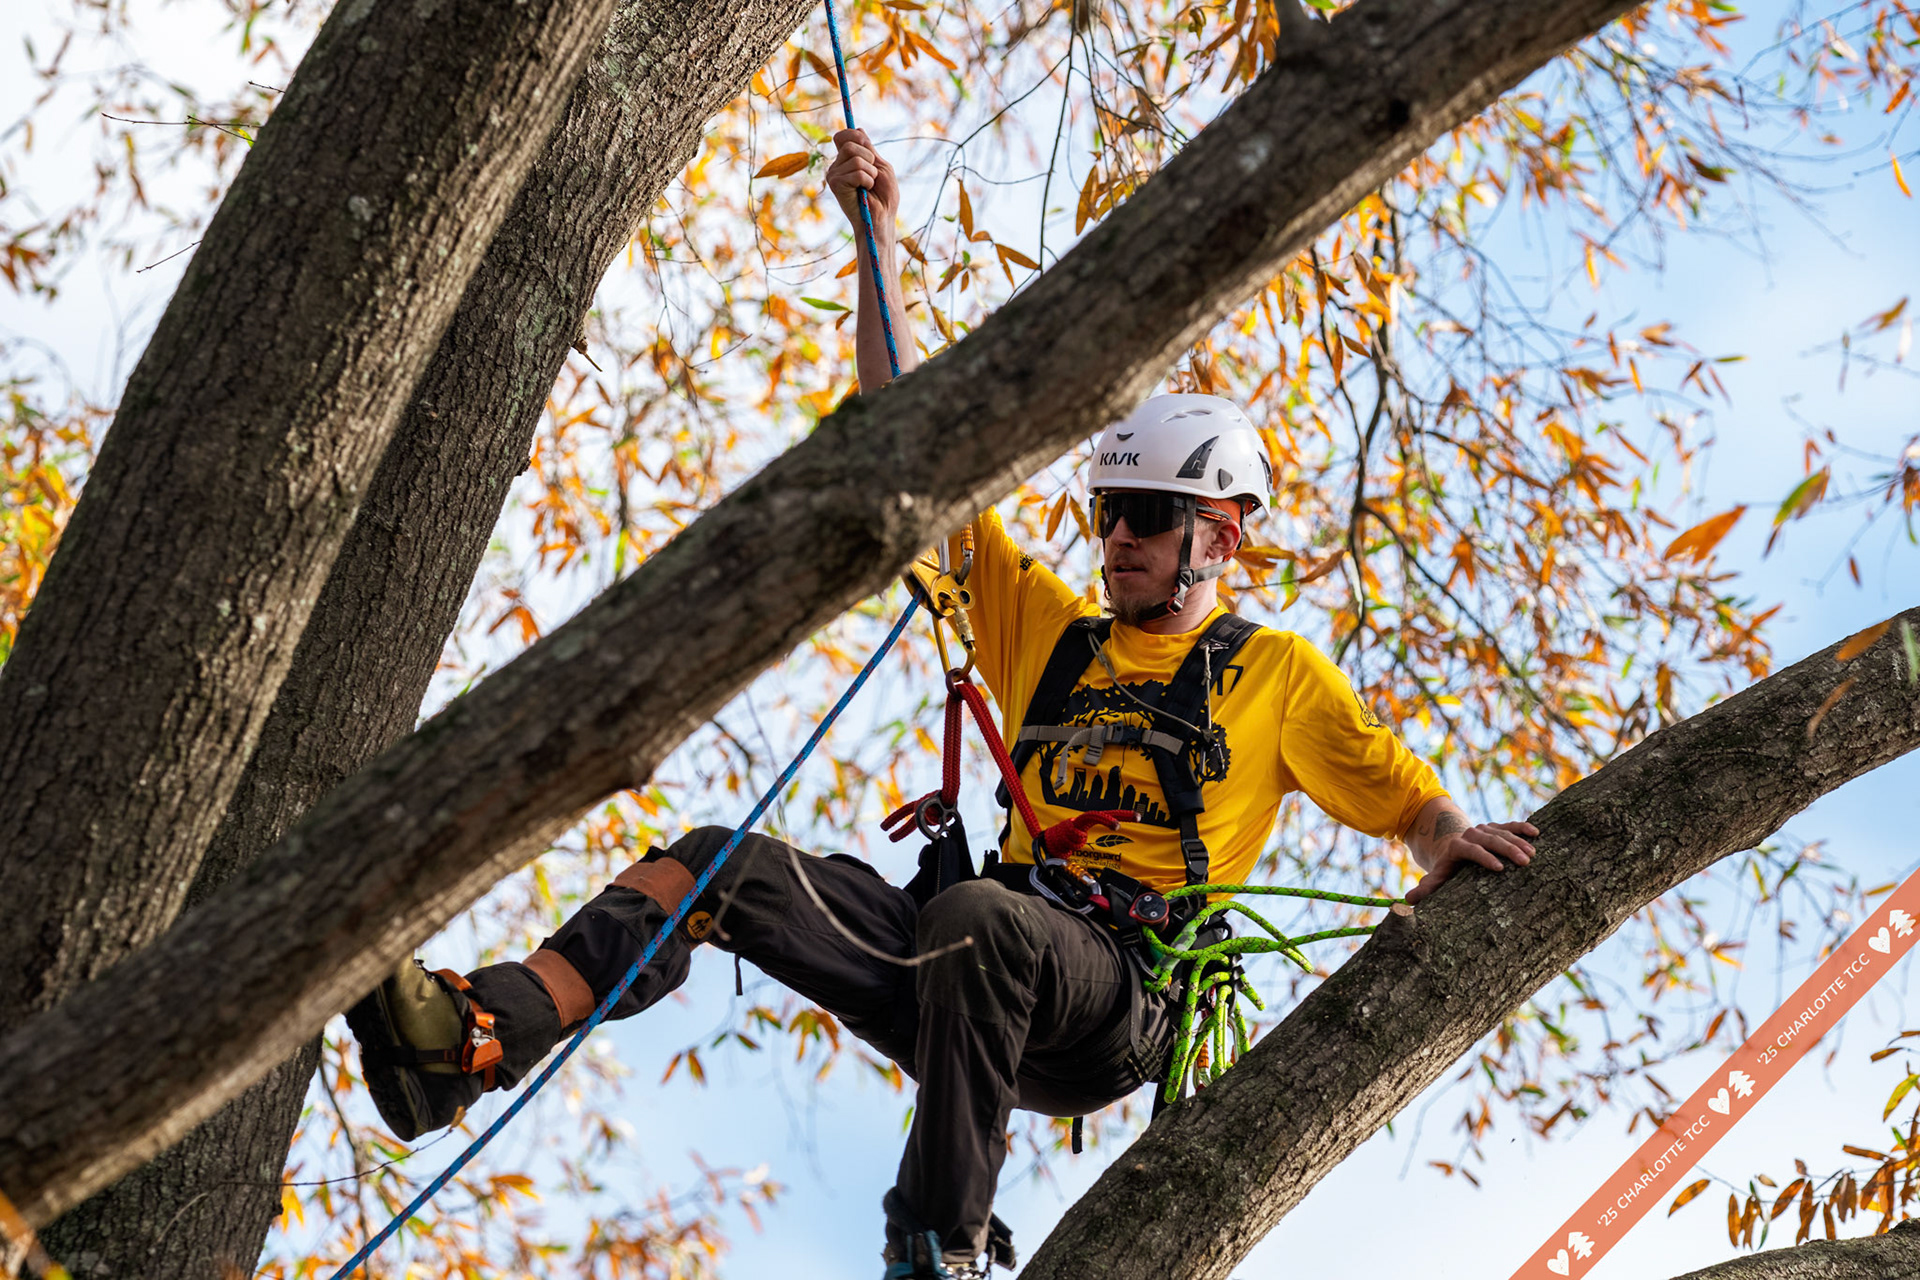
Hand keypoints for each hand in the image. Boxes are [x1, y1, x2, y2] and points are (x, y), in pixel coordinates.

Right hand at [826, 128, 900, 232]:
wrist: (882, 218)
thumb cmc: (883, 196)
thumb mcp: (880, 166)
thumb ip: (869, 149)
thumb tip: (858, 129)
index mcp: (846, 160)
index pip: (843, 136)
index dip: (856, 137)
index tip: (869, 149)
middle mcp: (837, 166)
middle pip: (850, 143)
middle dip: (869, 157)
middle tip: (872, 175)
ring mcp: (834, 175)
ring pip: (855, 157)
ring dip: (870, 171)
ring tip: (870, 185)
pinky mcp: (835, 184)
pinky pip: (856, 171)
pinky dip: (867, 180)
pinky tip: (865, 191)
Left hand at [1404, 820, 1537, 904]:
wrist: (1450, 844)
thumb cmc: (1447, 866)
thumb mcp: (1437, 875)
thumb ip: (1427, 886)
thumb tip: (1409, 899)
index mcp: (1457, 846)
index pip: (1471, 850)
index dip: (1485, 858)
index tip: (1500, 868)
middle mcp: (1471, 834)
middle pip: (1490, 839)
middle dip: (1507, 850)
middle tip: (1524, 861)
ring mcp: (1484, 829)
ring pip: (1503, 832)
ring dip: (1519, 842)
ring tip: (1533, 854)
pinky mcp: (1496, 827)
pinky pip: (1510, 825)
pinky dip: (1522, 827)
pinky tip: (1536, 833)